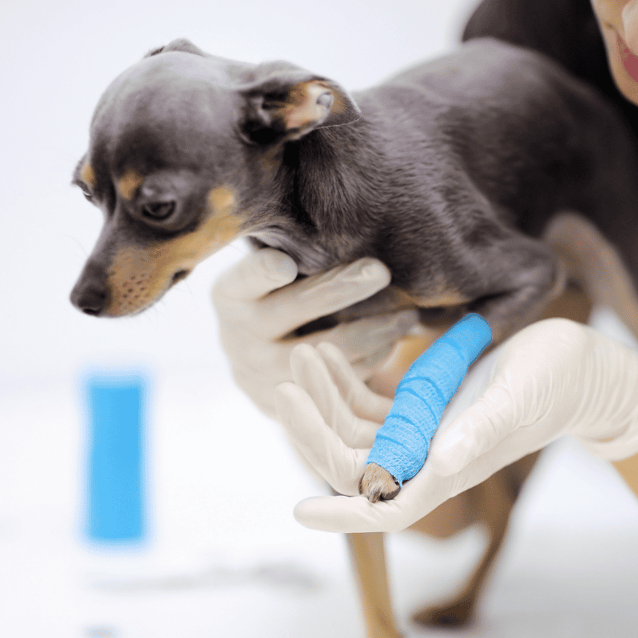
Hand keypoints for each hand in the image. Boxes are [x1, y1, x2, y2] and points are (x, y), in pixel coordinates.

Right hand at [211, 248, 418, 415]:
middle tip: (381, 270)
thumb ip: (292, 260)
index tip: (286, 264)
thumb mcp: (268, 280)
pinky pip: (341, 380)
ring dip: (374, 330)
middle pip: (297, 308)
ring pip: (327, 349)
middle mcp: (239, 337)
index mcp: (230, 296)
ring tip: (408, 315)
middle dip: (342, 287)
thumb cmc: (275, 302)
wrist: (259, 365)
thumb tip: (349, 233)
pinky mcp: (293, 404)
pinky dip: (373, 358)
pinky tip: (393, 342)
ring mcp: (263, 375)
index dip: (263, 272)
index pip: (246, 279)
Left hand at [275, 319, 637, 532]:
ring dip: (327, 396)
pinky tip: (333, 352)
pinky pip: (374, 402)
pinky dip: (349, 381)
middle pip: (356, 462)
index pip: (387, 507)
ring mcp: (425, 431)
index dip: (343, 515)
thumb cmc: (557, 384)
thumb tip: (439, 465)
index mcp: (450, 469)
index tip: (299, 513)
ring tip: (306, 352)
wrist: (579, 367)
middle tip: (284, 385)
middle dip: (317, 429)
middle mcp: (430, 456)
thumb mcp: (517, 400)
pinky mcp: (427, 404)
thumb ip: (479, 432)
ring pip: (358, 428)